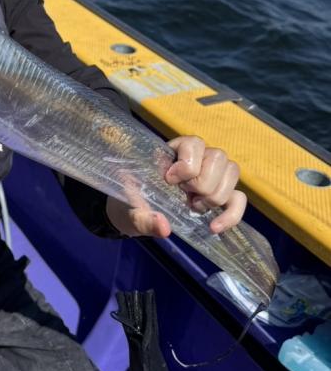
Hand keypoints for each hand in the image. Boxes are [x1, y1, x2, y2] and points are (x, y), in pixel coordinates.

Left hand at [105, 135, 245, 237]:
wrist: (134, 215)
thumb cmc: (132, 204)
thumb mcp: (132, 211)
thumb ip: (144, 218)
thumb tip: (164, 227)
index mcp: (173, 152)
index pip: (194, 143)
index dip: (187, 164)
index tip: (170, 181)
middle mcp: (197, 158)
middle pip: (218, 157)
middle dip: (203, 182)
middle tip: (184, 196)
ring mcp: (212, 175)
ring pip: (232, 171)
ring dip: (216, 195)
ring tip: (195, 207)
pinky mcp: (220, 194)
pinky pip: (238, 198)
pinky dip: (232, 214)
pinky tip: (215, 228)